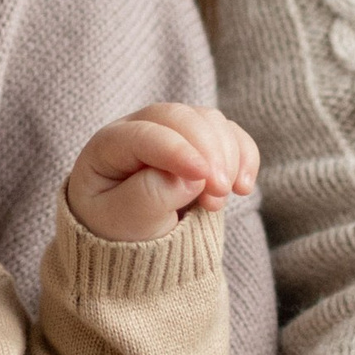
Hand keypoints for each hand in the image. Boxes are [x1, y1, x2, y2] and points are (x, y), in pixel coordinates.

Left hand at [66, 102, 260, 239]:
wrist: (133, 238)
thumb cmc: (118, 226)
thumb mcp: (123, 221)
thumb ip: (149, 197)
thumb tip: (189, 178)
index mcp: (110, 144)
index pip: (145, 135)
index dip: (177, 151)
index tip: (203, 177)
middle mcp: (143, 127)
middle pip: (181, 117)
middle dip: (208, 151)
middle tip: (220, 191)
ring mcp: (175, 131)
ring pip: (210, 121)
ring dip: (227, 157)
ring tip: (219, 201)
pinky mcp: (203, 142)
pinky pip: (232, 134)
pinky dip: (245, 156)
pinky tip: (244, 188)